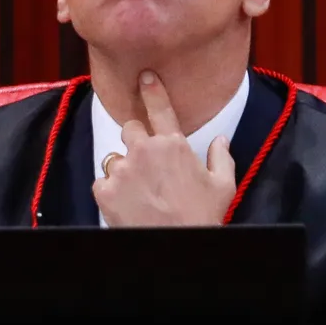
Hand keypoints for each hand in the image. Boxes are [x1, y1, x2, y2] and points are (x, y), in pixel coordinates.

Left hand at [92, 70, 236, 225]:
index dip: (152, 89)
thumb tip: (221, 140)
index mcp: (173, 145)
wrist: (176, 248)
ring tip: (139, 192)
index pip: (160, 108)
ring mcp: (122, 170)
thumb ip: (222, 158)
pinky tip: (127, 204)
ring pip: (115, 157)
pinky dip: (110, 191)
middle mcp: (145, 151)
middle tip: (146, 165)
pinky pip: (102, 181)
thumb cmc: (201, 218)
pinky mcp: (105, 190)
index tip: (145, 77)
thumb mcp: (223, 187)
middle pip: (130, 129)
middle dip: (136, 142)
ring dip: (124, 170)